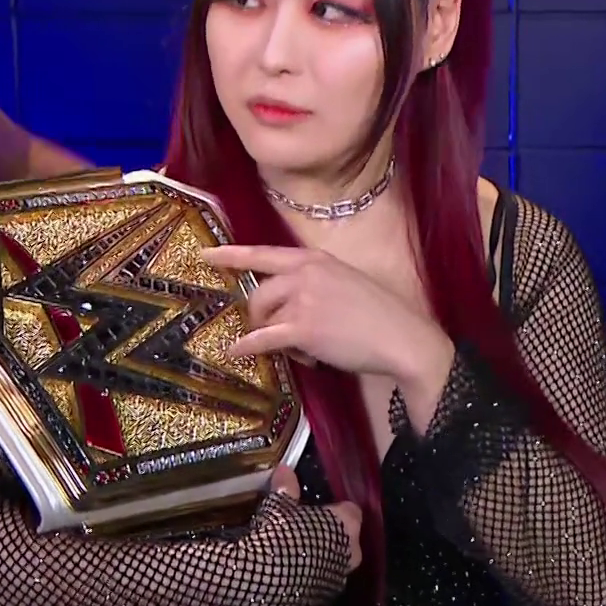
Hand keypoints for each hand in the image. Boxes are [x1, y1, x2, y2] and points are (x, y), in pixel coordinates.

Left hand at [205, 244, 451, 385]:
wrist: (401, 337)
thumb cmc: (378, 314)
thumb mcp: (344, 283)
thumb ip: (314, 285)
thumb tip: (288, 305)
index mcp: (314, 259)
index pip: (263, 253)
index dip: (231, 255)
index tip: (205, 256)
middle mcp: (304, 273)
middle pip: (258, 292)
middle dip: (258, 316)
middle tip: (274, 333)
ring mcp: (302, 299)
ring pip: (263, 318)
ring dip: (271, 335)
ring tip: (300, 350)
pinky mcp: (302, 328)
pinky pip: (263, 339)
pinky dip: (247, 346)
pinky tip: (236, 352)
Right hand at [267, 464, 360, 573]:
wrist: (265, 580)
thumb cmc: (279, 534)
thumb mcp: (279, 506)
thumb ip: (286, 488)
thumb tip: (285, 469)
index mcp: (347, 524)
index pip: (350, 511)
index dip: (334, 510)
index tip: (317, 509)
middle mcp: (353, 551)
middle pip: (347, 538)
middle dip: (330, 535)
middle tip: (305, 530)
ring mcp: (341, 577)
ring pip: (336, 561)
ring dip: (322, 557)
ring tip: (295, 553)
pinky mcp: (326, 598)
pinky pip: (322, 582)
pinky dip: (312, 577)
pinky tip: (290, 574)